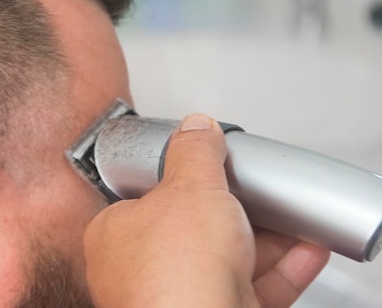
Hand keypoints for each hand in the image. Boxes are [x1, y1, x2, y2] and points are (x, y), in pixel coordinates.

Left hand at [83, 114, 329, 307]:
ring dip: (265, 240)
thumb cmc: (172, 276)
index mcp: (115, 234)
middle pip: (194, 230)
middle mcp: (140, 270)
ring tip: (290, 220)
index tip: (213, 174)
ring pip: (225, 261)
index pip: (147, 198)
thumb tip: (196, 127)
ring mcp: (176, 298)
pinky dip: (279, 270)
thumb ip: (194, 154)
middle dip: (236, 212)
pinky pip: (250, 288)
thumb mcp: (189, 189)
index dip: (183, 183)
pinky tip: (302, 251)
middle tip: (258, 195)